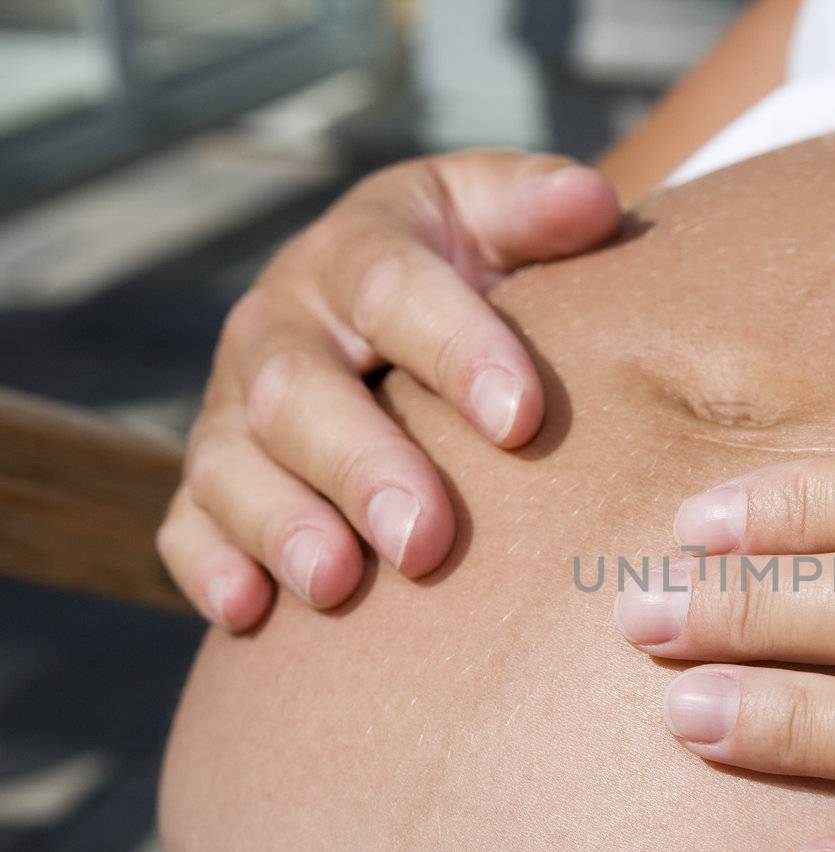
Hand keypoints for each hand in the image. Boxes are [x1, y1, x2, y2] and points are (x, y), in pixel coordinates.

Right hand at [159, 151, 619, 629]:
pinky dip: (210, 566)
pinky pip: (188, 522)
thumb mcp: (492, 217)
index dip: (455, 349)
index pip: (393, 288)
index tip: (523, 418)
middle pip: (298, 390)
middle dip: (361, 465)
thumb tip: (592, 204)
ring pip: (232, 462)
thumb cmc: (465, 271)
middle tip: (426, 539)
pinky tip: (248, 610)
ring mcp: (235, 406)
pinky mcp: (212, 478)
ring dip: (280, 525)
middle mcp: (280, 326)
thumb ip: (533, 207)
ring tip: (335, 584)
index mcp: (356, 253)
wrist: (390, 311)